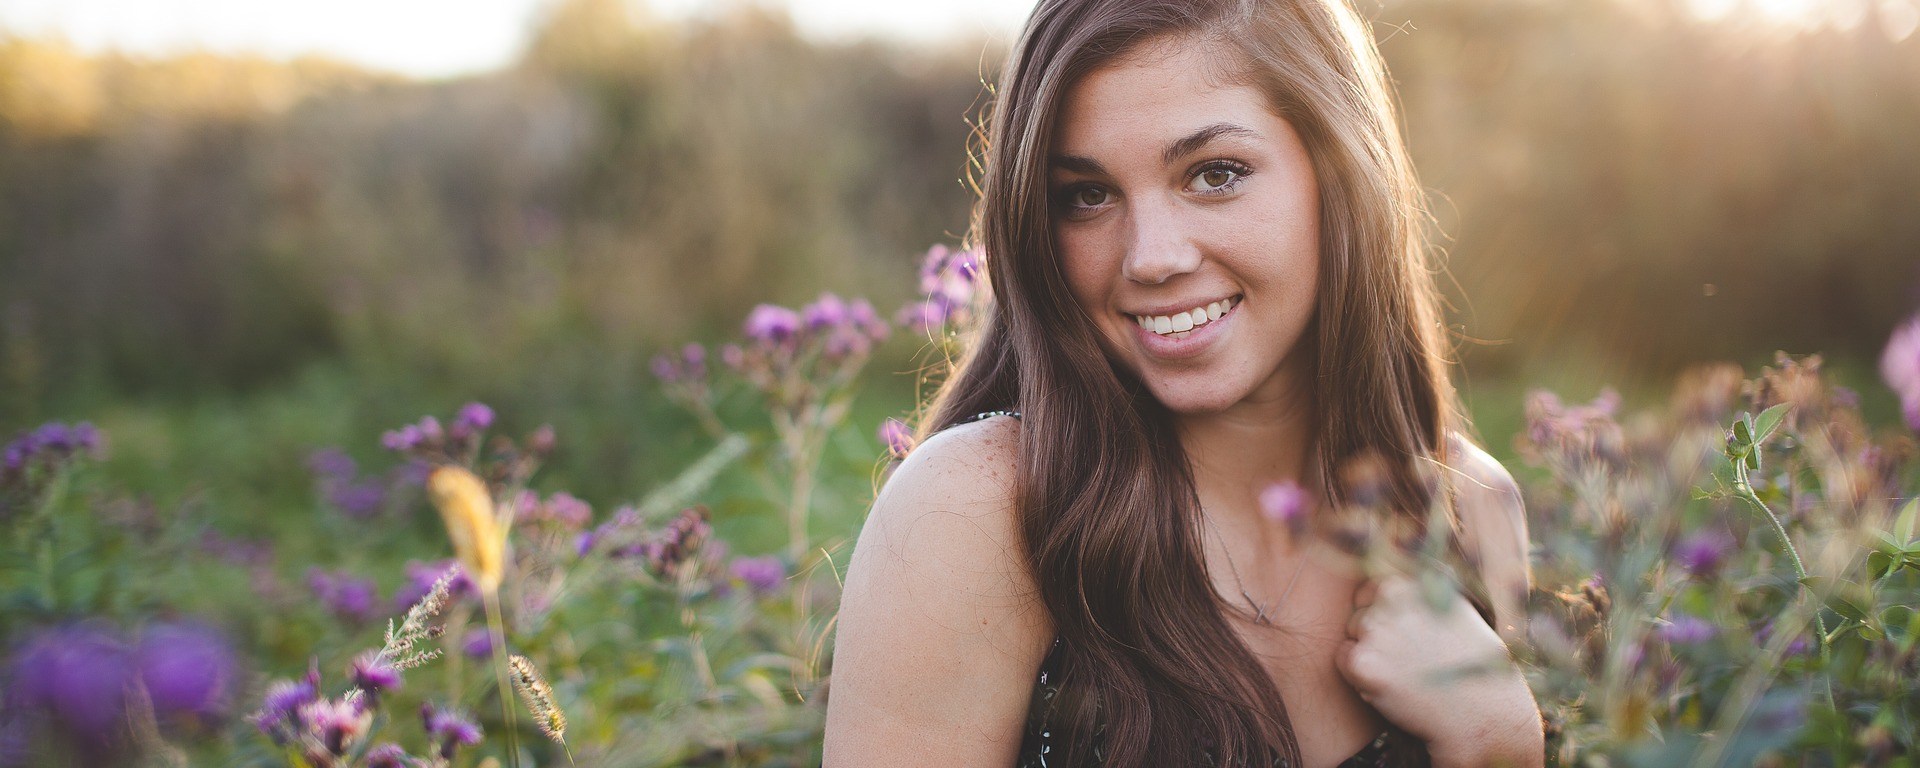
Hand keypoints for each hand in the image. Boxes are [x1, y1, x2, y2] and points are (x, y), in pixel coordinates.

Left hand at [1336, 573, 1542, 766]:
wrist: (1483, 710)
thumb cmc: (1471, 663)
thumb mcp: (1452, 608)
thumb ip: (1418, 592)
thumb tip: (1386, 582)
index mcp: (1412, 579)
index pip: (1372, 589)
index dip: (1386, 615)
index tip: (1407, 635)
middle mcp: (1391, 596)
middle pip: (1360, 612)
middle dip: (1376, 634)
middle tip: (1410, 658)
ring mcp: (1375, 627)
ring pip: (1352, 635)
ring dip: (1369, 653)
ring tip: (1406, 671)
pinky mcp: (1363, 661)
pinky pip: (1342, 659)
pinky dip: (1358, 674)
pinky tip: (1392, 683)